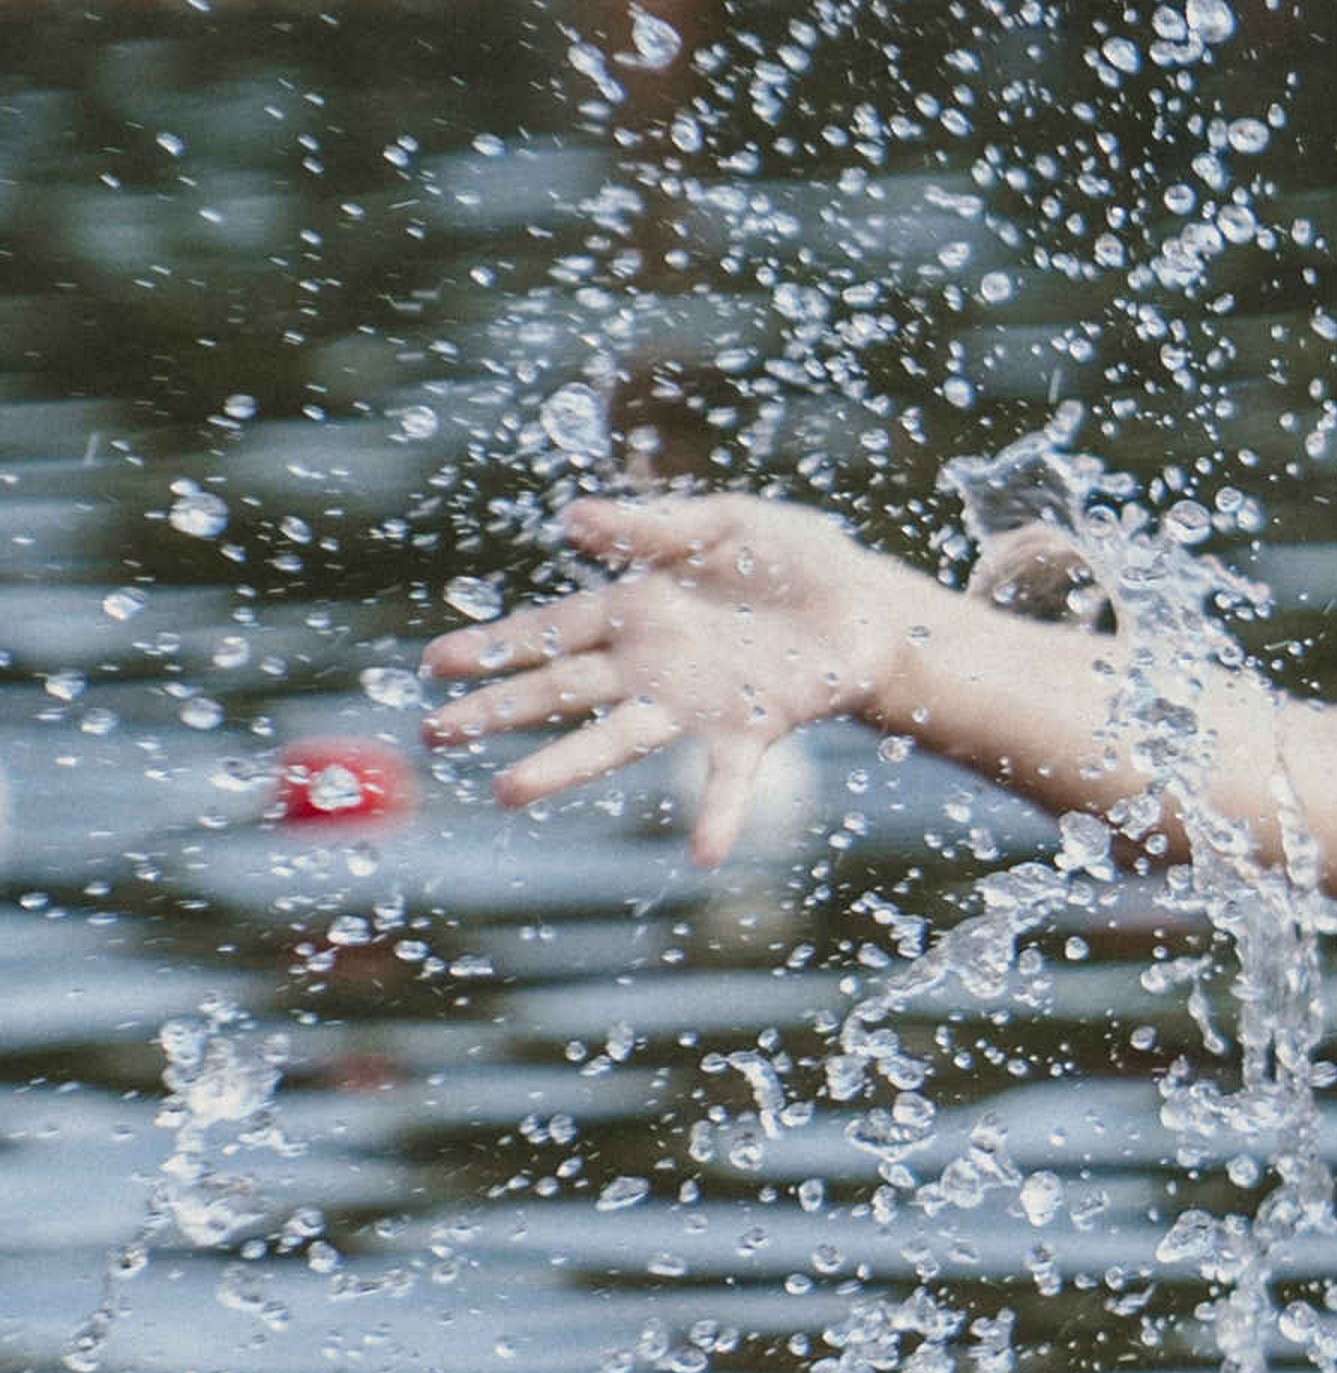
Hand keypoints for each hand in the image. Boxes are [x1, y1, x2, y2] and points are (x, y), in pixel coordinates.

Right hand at [421, 496, 930, 864]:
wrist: (867, 603)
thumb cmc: (791, 559)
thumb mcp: (723, 523)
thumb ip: (651, 526)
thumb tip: (572, 518)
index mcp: (638, 610)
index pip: (550, 629)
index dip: (493, 646)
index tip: (433, 664)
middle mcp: (653, 664)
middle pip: (563, 687)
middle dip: (498, 708)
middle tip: (436, 732)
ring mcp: (695, 703)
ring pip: (617, 737)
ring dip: (564, 765)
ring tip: (508, 792)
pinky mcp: (751, 728)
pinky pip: (728, 779)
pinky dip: (717, 815)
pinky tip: (702, 854)